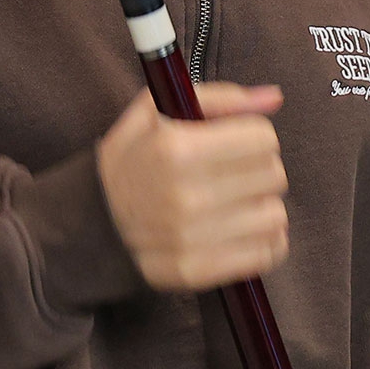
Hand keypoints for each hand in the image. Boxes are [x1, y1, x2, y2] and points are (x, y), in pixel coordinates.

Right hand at [95, 82, 286, 291]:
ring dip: (262, 207)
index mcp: (176, 148)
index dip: (253, 135)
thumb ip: (219, 98)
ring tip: (236, 204)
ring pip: (275, 216)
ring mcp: (191, 238)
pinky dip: (264, 242)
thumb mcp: (154, 111)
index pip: (262, 138)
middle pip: (273, 175)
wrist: (94, 222)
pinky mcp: (197, 270)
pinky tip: (241, 231)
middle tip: (234, 173)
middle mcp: (186, 195)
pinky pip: (267, 253)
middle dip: (259, 169)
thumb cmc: (132, 160)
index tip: (237, 143)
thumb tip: (273, 98)